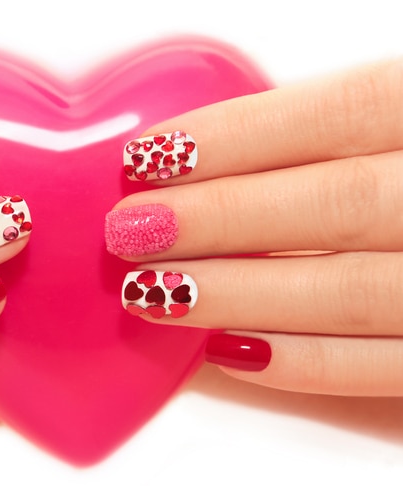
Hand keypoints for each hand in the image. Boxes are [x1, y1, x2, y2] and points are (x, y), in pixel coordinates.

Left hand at [107, 59, 402, 395]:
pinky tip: (232, 353)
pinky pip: (394, 370)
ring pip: (357, 291)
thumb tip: (221, 157)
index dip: (235, 137)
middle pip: (339, 204)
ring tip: (155, 295)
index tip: (147, 158)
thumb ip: (357, 128)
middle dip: (221, 220)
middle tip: (130, 231)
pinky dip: (308, 362)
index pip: (341, 110)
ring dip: (243, 295)